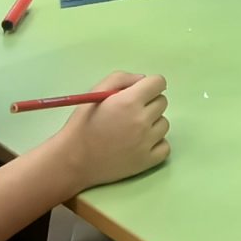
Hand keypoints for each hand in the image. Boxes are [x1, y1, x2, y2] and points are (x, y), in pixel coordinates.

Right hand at [56, 74, 168, 188]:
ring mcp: (147, 143)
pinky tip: (139, 144)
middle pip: (162, 102)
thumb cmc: (83, 123)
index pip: (159, 83)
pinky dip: (155, 144)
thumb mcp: (96, 92)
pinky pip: (165, 146)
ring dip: (152, 124)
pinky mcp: (148, 161)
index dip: (149, 86)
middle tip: (130, 113)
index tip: (140, 93)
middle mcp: (142, 120)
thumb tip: (143, 80)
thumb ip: (121, 78)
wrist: (74, 160)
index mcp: (129, 101)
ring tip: (132, 130)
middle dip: (148, 103)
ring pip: (164, 124)